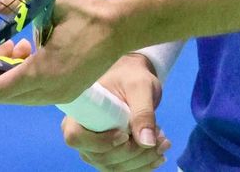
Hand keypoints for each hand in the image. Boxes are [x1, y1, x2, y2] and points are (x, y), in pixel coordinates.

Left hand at [0, 0, 124, 107]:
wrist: (122, 25)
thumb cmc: (87, 12)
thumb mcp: (50, 2)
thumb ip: (16, 3)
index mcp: (45, 71)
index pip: (0, 90)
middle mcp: (52, 90)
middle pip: (8, 95)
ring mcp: (62, 94)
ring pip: (22, 96)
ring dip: (12, 76)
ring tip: (19, 45)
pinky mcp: (69, 92)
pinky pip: (37, 94)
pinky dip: (26, 78)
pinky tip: (34, 53)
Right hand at [62, 54, 172, 169]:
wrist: (135, 82)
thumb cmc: (131, 77)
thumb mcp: (140, 87)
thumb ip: (143, 112)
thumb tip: (146, 142)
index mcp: (79, 113)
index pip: (76, 137)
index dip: (100, 142)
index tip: (125, 134)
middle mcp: (82, 135)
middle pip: (101, 157)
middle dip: (134, 151)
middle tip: (159, 133)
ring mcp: (94, 150)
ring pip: (115, 167)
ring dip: (142, 159)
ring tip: (164, 141)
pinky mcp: (109, 157)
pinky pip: (123, 170)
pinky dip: (143, 165)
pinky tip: (160, 154)